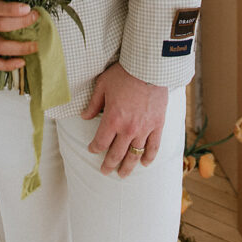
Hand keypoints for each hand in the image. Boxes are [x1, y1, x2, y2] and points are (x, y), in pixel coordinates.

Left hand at [81, 62, 167, 176]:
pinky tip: (145, 163)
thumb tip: (84, 117)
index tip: (92, 150)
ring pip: (135, 154)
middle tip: (105, 171)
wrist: (148, 67)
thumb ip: (93, 104)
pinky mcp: (158, 125)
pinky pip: (153, 146)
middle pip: (117, 153)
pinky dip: (149, 157)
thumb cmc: (123, 74)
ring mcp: (144, 129)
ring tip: (122, 174)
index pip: (101, 142)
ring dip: (128, 166)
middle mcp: (128, 128)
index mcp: (112, 119)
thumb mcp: (102, 85)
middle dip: (109, 164)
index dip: (94, 148)